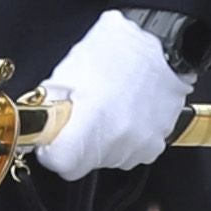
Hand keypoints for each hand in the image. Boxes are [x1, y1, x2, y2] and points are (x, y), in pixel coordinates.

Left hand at [26, 11, 191, 182]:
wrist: (169, 47)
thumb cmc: (123, 49)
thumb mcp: (74, 64)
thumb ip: (52, 96)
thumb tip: (41, 116)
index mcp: (95, 120)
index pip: (61, 163)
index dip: (50, 149)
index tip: (51, 137)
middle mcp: (119, 139)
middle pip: (82, 162)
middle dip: (75, 142)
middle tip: (79, 114)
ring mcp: (140, 145)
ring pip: (104, 159)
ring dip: (99, 140)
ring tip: (105, 107)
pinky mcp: (155, 146)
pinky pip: (127, 153)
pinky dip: (121, 138)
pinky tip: (123, 112)